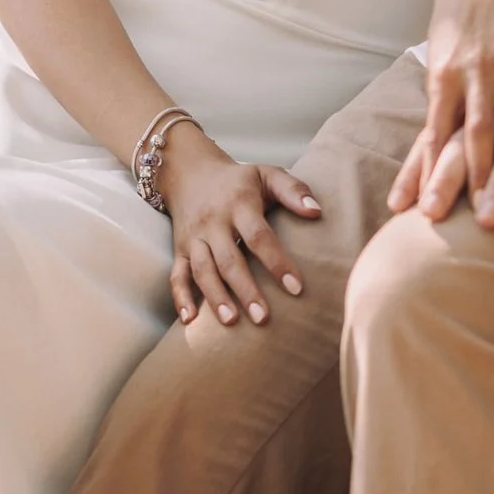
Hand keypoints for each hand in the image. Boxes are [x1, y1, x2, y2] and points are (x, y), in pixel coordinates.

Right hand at [162, 129, 321, 329]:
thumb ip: (293, 190)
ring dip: (216, 297)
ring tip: (232, 322)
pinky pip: (176, 275)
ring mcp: (194, 237)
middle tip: (263, 318)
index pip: (259, 236)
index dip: (276, 262)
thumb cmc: (239, 180)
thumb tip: (317, 212)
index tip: (296, 288)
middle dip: (245, 290)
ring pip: (203, 270)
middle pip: (229, 259)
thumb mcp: (267, 174)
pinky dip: (181, 297)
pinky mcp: (180, 249)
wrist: (190, 171)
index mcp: (239, 204)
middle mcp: (214, 222)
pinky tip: (190, 321)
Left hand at [390, 0, 493, 229]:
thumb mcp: (435, 75)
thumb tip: (413, 177)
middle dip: (481, 171)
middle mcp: (475, 70)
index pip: (436, 133)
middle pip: (478, 128)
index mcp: (443, 79)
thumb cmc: (451, 42)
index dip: (434, 172)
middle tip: (484, 212)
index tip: (433, 210)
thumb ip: (435, 122)